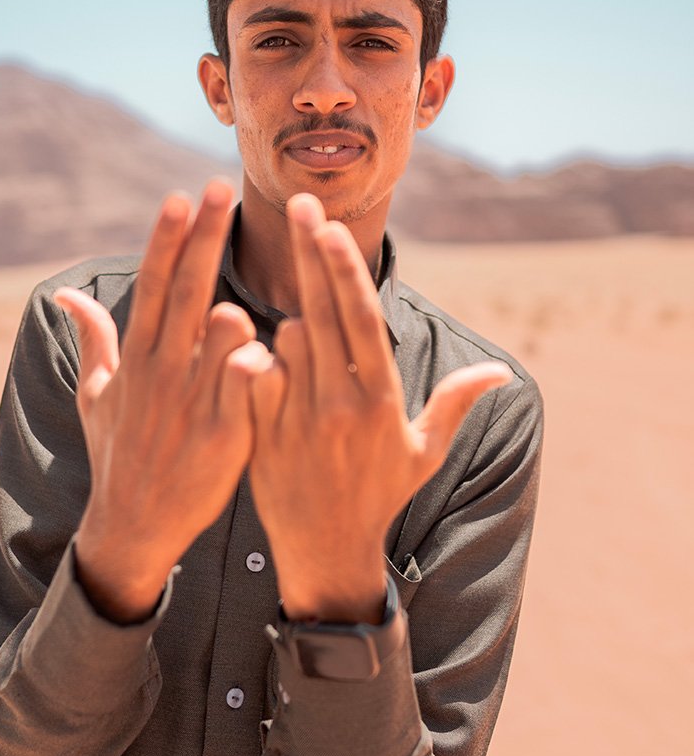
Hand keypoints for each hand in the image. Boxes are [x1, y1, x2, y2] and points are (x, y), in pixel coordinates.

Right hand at [55, 180, 270, 622]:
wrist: (132, 525)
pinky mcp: (223, 436)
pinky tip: (267, 353)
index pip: (153, 285)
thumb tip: (64, 295)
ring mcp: (192, 403)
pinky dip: (255, 366)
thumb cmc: (119, 453)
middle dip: (202, 239)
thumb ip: (93, 339)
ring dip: (230, 313)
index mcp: (138, 357)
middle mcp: (162, 372)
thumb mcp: (96, 394)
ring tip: (235, 310)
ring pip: (220, 337)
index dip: (166, 239)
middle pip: (184, 292)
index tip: (180, 195)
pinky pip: (246, 388)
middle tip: (219, 190)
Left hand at [249, 193, 511, 623]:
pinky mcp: (262, 434)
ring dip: (291, 323)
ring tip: (304, 335)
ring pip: (284, 340)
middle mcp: (339, 406)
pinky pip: (252, 375)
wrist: (327, 551)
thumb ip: (456, 404)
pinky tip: (253, 348)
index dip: (343, 268)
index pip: (359, 319)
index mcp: (381, 401)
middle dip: (309, 255)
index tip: (329, 225)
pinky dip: (254, 356)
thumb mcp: (425, 453)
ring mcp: (297, 420)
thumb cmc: (381, 496)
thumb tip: (501, 370)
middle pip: (321, 313)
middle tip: (297, 204)